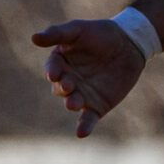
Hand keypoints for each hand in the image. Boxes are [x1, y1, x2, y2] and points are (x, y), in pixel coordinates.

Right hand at [32, 18, 148, 138]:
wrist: (129, 44)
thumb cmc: (100, 33)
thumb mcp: (78, 30)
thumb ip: (57, 34)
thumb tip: (33, 38)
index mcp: (60, 63)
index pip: (52, 69)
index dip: (52, 71)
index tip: (54, 74)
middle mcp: (68, 81)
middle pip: (59, 88)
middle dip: (63, 88)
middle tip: (69, 86)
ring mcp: (82, 95)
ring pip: (72, 103)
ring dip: (71, 104)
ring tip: (74, 103)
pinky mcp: (97, 106)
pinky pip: (88, 119)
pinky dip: (84, 127)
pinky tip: (81, 133)